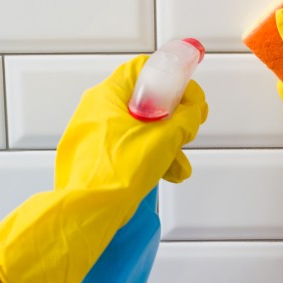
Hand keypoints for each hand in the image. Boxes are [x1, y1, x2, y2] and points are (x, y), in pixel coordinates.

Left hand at [56, 54, 207, 192]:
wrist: (90, 211)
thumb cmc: (116, 173)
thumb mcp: (165, 138)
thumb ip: (186, 118)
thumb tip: (192, 112)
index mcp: (107, 96)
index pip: (144, 70)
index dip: (173, 80)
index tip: (189, 97)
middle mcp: (96, 111)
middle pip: (144, 102)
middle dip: (173, 119)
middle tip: (188, 129)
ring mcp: (94, 136)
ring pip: (139, 129)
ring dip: (165, 144)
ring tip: (179, 164)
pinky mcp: (96, 158)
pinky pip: (128, 150)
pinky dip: (148, 158)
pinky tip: (165, 173)